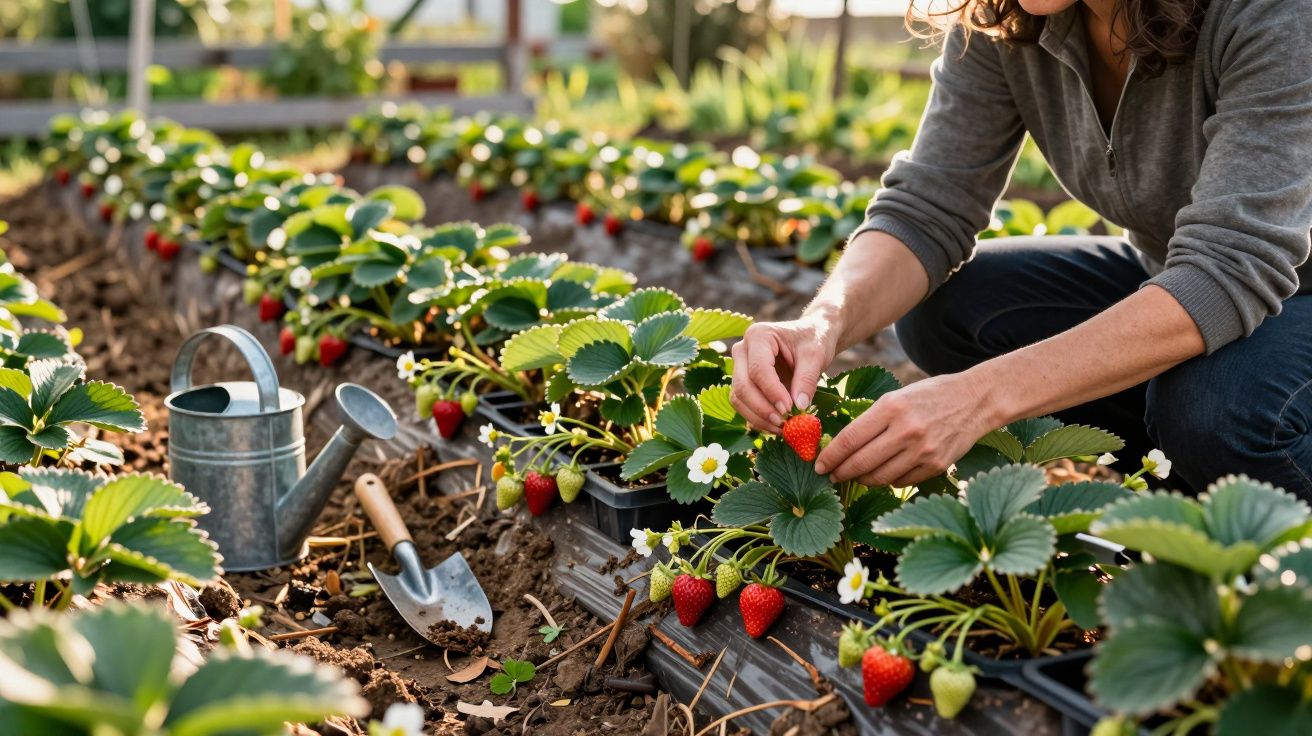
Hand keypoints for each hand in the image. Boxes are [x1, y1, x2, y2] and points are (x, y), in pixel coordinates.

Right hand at [730, 316, 837, 432]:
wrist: (811, 335)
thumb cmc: (814, 339)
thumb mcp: (815, 355)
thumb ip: (807, 379)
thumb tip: (799, 407)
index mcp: (758, 335)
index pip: (758, 369)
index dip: (772, 392)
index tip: (789, 410)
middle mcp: (742, 349)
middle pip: (742, 385)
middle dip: (762, 408)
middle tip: (784, 423)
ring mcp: (739, 366)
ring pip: (738, 397)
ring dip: (757, 417)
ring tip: (782, 428)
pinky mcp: (743, 381)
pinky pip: (743, 404)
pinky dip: (757, 418)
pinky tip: (776, 427)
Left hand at [814, 373, 998, 486]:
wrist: (974, 400)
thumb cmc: (929, 396)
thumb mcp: (896, 398)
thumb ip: (870, 420)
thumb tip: (841, 446)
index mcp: (891, 408)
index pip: (850, 439)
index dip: (830, 456)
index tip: (819, 465)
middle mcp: (906, 431)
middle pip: (861, 462)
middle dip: (840, 472)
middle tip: (830, 475)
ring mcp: (923, 451)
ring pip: (879, 477)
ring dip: (861, 480)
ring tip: (853, 476)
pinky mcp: (936, 466)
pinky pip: (901, 481)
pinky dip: (886, 481)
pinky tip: (879, 475)